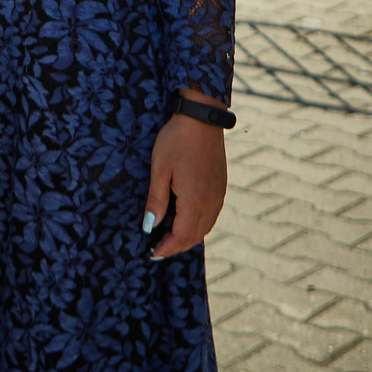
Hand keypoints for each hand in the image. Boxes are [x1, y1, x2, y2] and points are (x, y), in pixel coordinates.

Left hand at [143, 89, 227, 261]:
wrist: (202, 118)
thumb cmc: (176, 140)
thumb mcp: (160, 169)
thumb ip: (156, 200)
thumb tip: (150, 227)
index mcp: (195, 200)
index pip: (182, 235)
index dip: (167, 247)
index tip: (152, 253)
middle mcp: (211, 201)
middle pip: (195, 235)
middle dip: (177, 246)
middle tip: (158, 249)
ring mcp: (219, 194)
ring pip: (206, 226)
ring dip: (188, 236)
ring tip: (170, 238)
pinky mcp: (221, 186)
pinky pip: (211, 215)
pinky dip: (198, 224)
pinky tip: (186, 220)